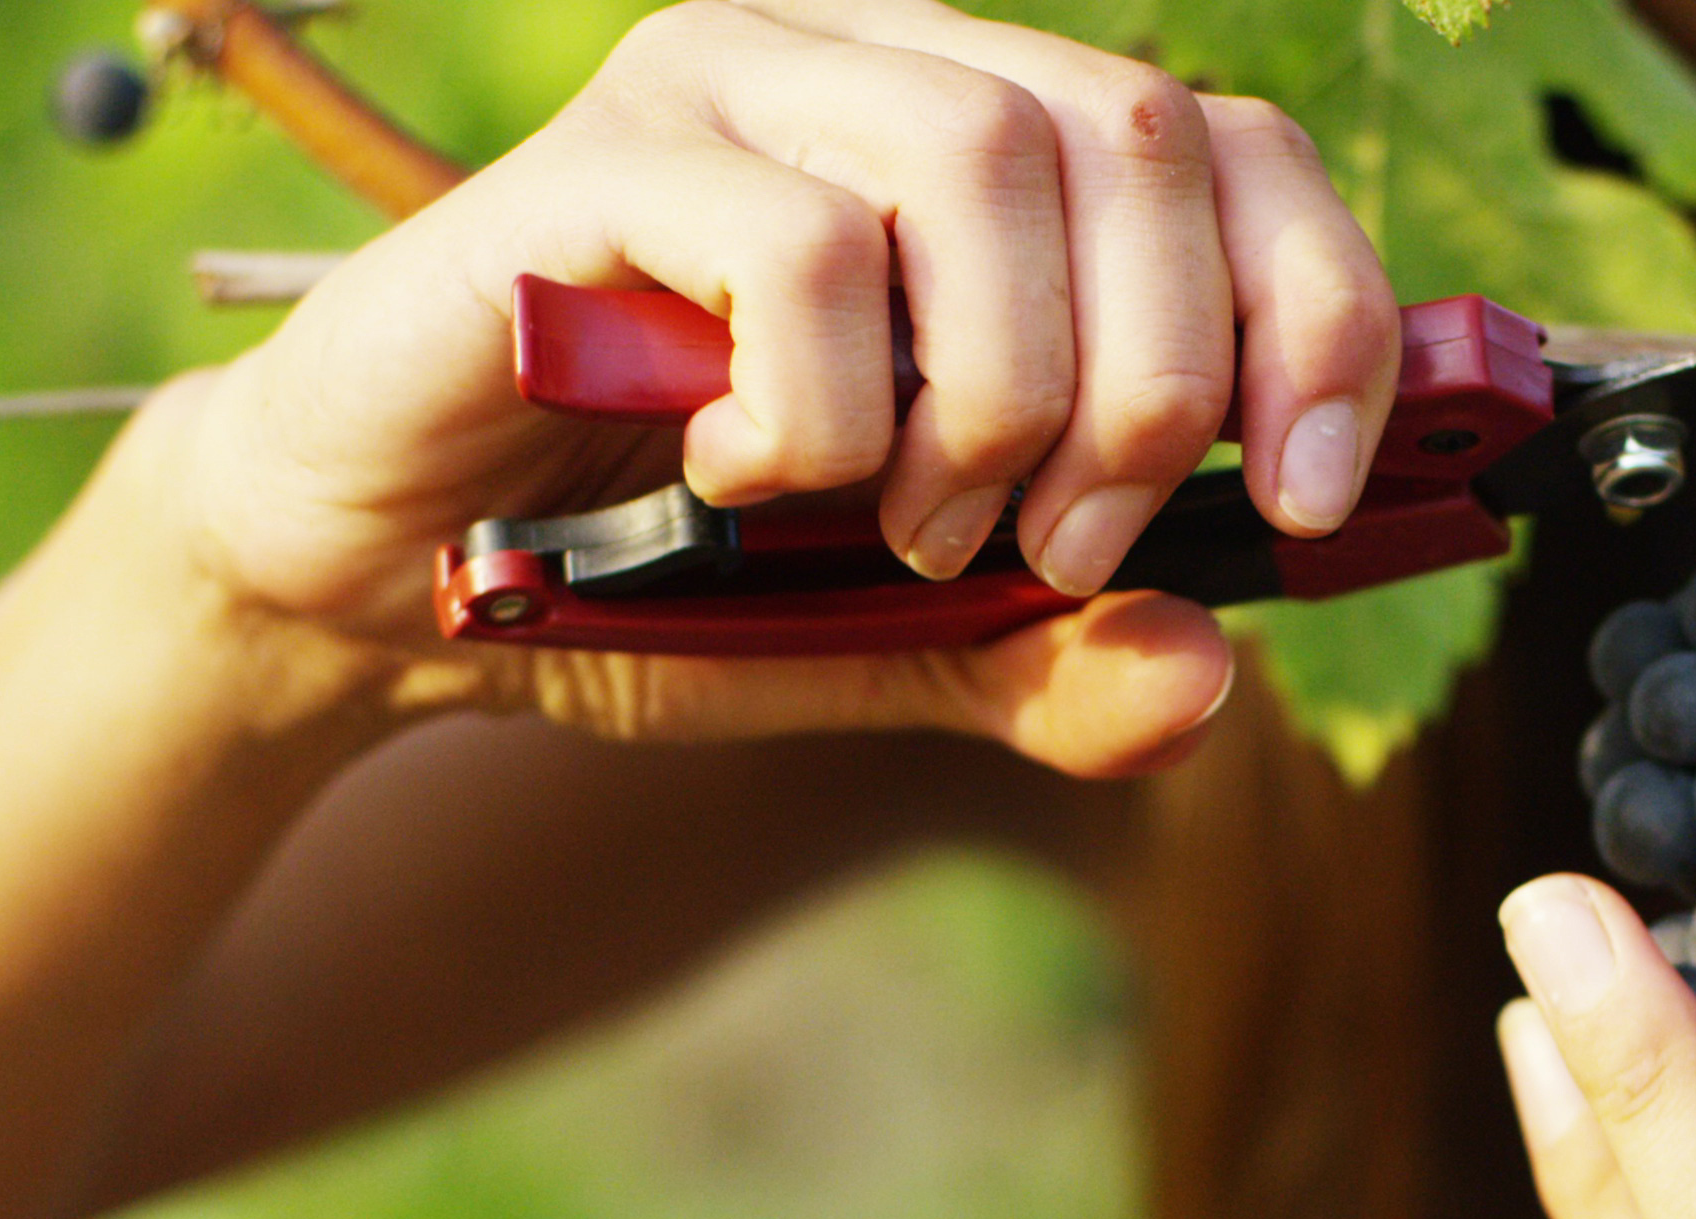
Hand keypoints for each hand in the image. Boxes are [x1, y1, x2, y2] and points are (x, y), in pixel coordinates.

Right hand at [175, 0, 1400, 774]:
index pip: (1230, 141)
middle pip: (1139, 134)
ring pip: (987, 163)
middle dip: (1151, 394)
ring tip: (904, 526)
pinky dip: (819, 414)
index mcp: (978, 134)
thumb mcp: (897, 641)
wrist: (376, 583)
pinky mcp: (596, 160)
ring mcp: (728, 84)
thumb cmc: (649, 570)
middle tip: (1051, 552)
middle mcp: (869, 60)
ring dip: (994, 402)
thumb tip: (1211, 680)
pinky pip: (800, 250)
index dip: (1319, 312)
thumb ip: (1055, 658)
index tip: (1316, 505)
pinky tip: (740, 478)